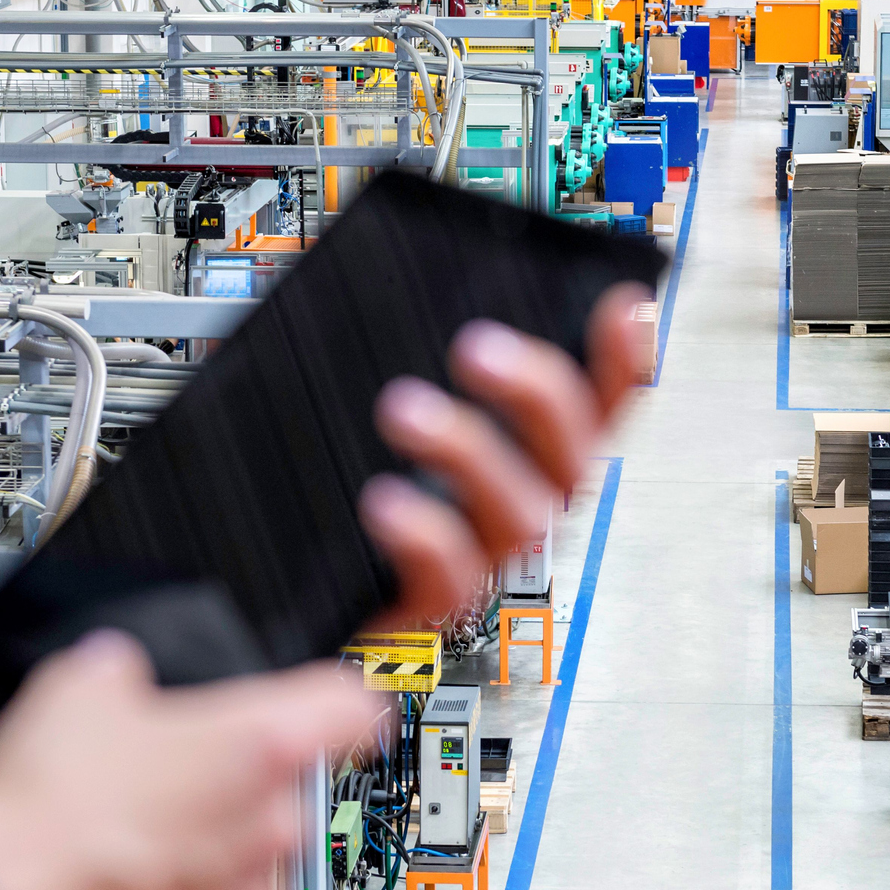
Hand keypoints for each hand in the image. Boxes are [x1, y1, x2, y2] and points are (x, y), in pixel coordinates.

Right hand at [0, 631, 380, 889]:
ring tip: (139, 840)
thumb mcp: (77, 688)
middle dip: (241, 783)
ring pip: (259, 859)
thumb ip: (123, 671)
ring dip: (217, 850)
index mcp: (262, 742)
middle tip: (175, 778)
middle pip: (290, 787)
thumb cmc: (46, 810)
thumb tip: (115, 670)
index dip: (341, 696)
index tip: (336, 701)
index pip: (351, 705)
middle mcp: (272, 823)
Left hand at [358, 284, 650, 629]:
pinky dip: (428, 536)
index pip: (595, 409)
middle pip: (574, 459)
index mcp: (519, 456)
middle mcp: (518, 510)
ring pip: (524, 519)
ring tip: (403, 408)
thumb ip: (390, 351)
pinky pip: (452, 584)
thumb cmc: (326, 490)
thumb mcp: (355, 404)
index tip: (622, 307)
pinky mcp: (426, 610)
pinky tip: (383, 500)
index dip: (624, 364)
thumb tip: (378, 279)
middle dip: (539, 394)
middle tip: (477, 348)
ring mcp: (480, 563)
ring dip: (472, 452)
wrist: (265, 592)